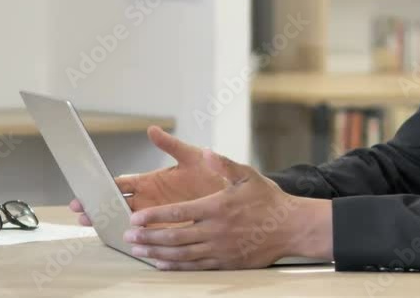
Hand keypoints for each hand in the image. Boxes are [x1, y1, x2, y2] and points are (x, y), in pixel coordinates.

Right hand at [69, 126, 228, 225]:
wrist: (233, 192)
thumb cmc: (212, 171)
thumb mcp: (192, 156)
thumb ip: (171, 145)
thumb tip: (152, 129)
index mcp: (152, 180)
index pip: (121, 183)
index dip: (104, 185)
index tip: (87, 187)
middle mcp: (151, 199)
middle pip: (117, 203)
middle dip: (98, 205)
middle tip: (80, 210)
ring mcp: (158, 215)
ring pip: (127, 220)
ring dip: (109, 222)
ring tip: (92, 225)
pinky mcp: (169, 228)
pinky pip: (147, 235)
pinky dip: (133, 237)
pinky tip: (121, 241)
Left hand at [122, 149, 333, 269]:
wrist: (290, 227)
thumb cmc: (268, 199)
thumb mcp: (247, 175)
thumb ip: (224, 164)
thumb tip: (206, 153)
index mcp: (217, 207)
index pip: (178, 213)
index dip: (153, 216)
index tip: (135, 218)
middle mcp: (215, 230)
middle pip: (174, 236)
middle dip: (148, 236)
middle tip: (129, 236)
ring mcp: (220, 249)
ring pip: (181, 254)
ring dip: (156, 252)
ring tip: (138, 250)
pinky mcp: (225, 262)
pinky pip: (194, 266)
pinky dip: (175, 266)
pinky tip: (161, 264)